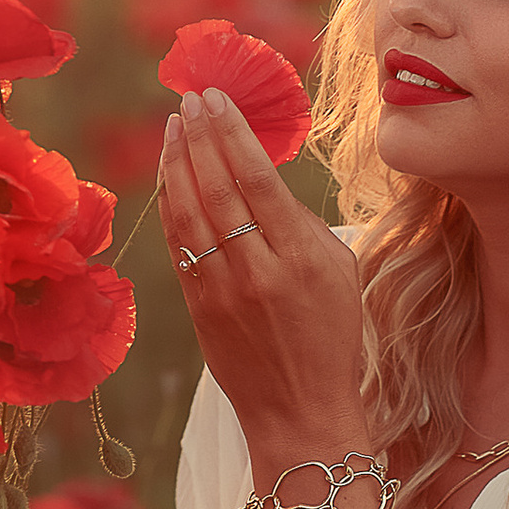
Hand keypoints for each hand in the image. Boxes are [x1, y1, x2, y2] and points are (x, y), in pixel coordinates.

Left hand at [160, 89, 369, 462]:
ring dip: (177, 163)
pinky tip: (169, 175)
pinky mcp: (198, 307)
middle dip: (200, 136)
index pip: (257, 177)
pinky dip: (170, 204)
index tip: (215, 98)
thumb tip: (259, 176)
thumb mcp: (339, 272)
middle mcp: (257, 270)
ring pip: (190, 212)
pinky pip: (179, 244)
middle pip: (218, 187)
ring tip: (174, 126)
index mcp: (301, 256)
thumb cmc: (330, 336)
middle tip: (189, 99)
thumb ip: (301, 222)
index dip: (231, 132)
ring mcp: (222, 290)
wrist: (300, 410)